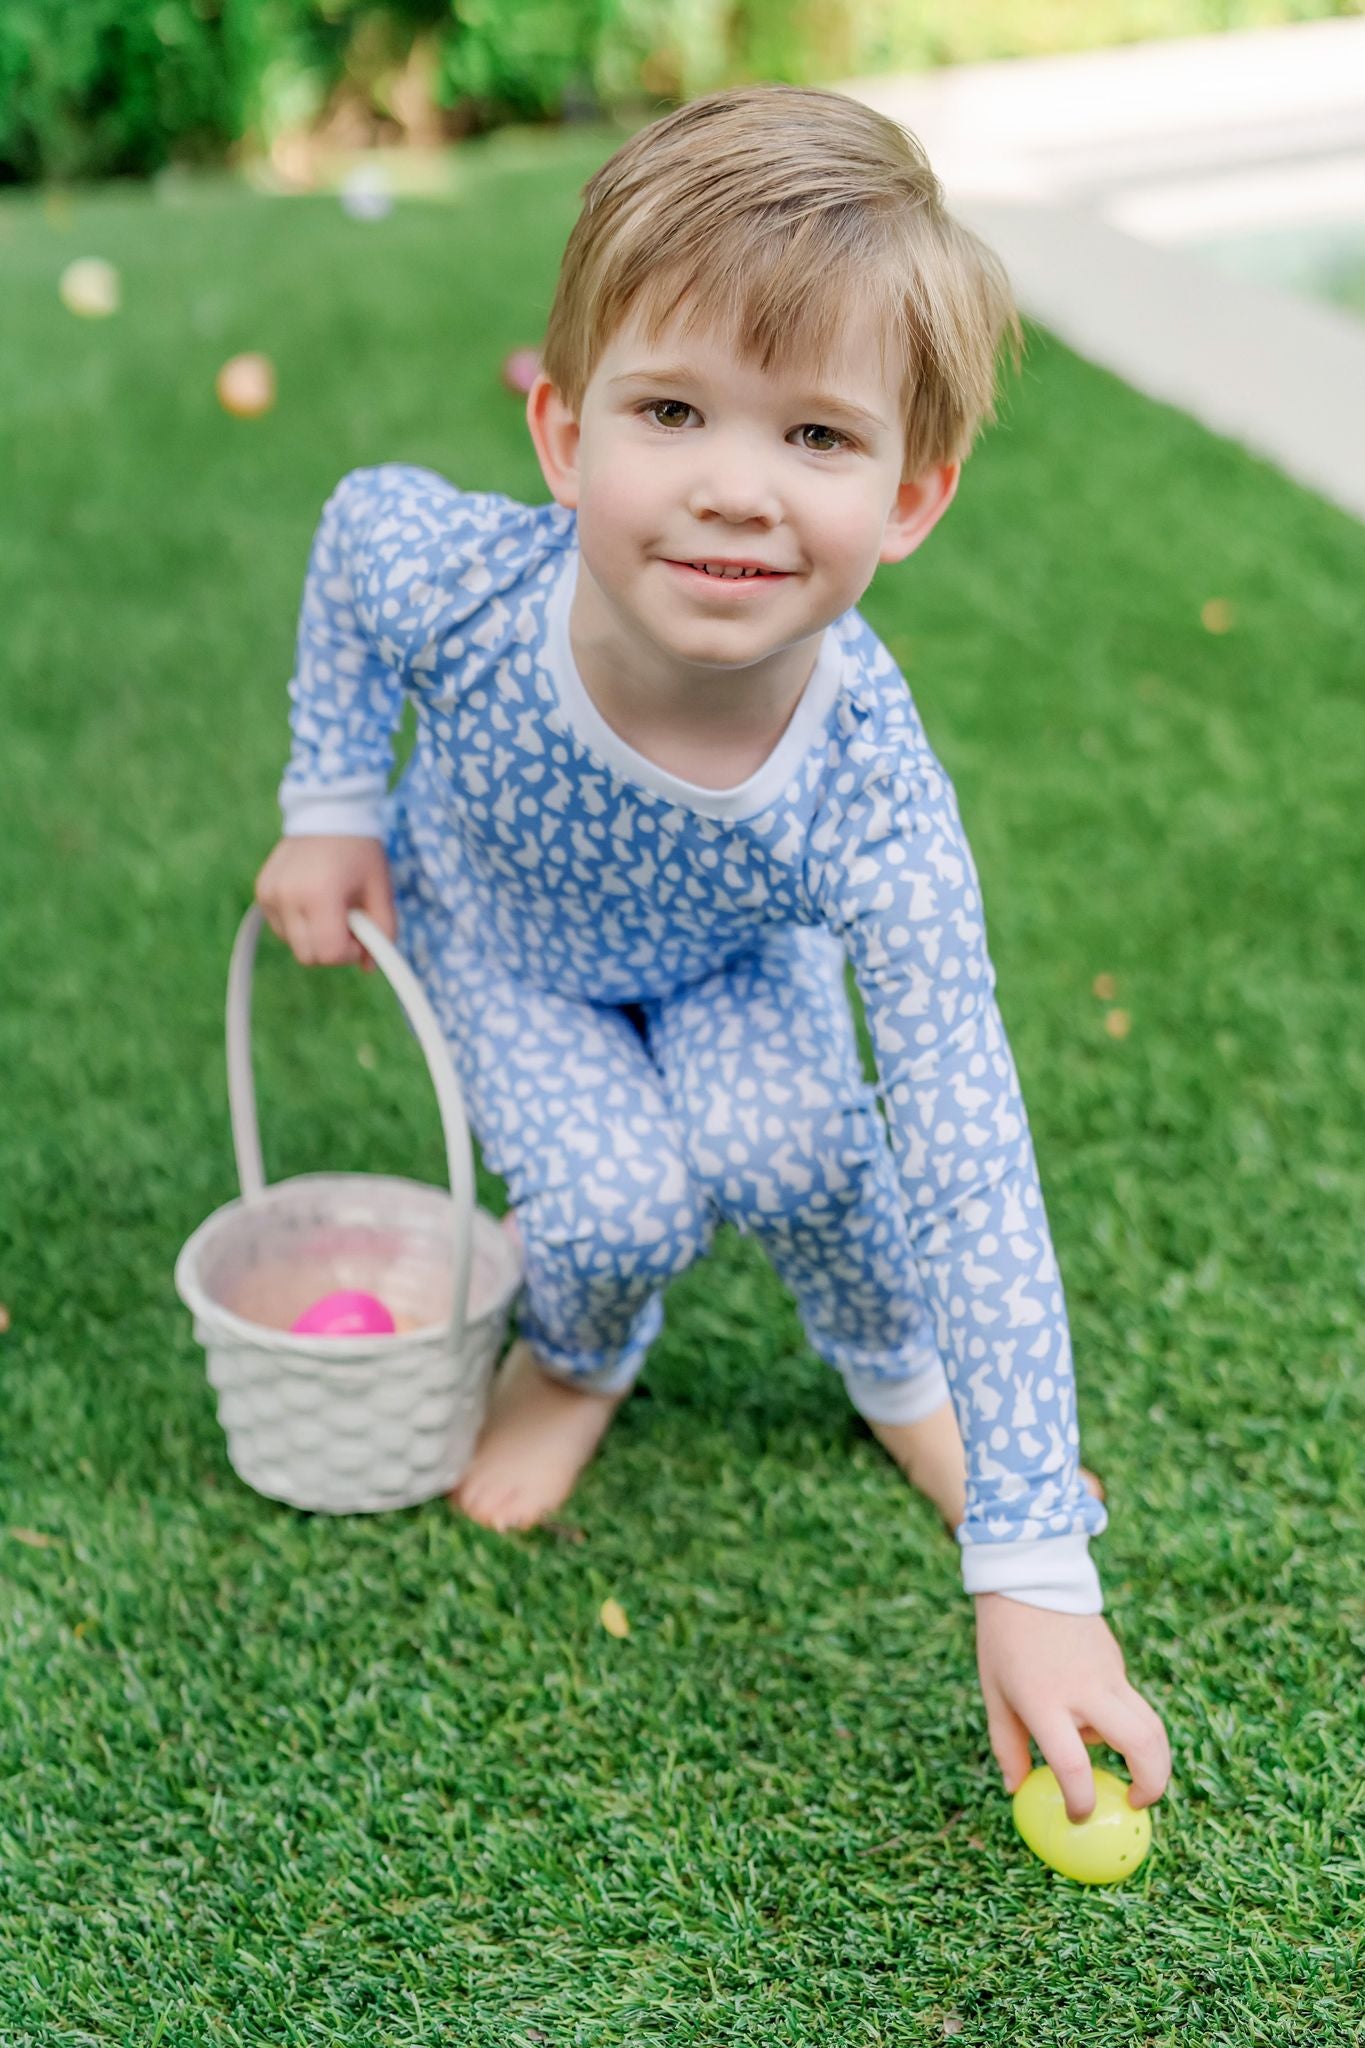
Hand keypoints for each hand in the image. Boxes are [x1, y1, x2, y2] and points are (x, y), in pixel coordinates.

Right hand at [255, 835, 396, 971]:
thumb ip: (382, 932)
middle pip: (308, 956)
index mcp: (319, 895)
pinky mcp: (262, 891)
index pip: (329, 954)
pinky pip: (281, 927)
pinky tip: (313, 899)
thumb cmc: (360, 851)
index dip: (348, 952)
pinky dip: (298, 923)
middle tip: (348, 922)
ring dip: (314, 936)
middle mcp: (288, 896)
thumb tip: (368, 966)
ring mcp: (270, 894)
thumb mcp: (381, 890)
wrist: (328, 811)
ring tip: (331, 905)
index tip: (360, 934)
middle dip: (332, 948)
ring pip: (293, 944)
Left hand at [974, 1592, 1170, 1820]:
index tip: (1080, 1818)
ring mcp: (1108, 1674)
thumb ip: (1007, 1746)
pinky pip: (1131, 1703)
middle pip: (1142, 1745)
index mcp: (1045, 1702)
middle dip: (1152, 1785)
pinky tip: (1096, 1718)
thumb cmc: (1003, 1642)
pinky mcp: (1118, 1662)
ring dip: (1152, 1759)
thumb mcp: (995, 1695)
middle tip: (1137, 1804)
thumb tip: (1016, 1790)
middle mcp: (1085, 1690)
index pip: (1073, 1765)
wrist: (1029, 1581)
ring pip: (1152, 1726)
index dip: (1081, 1800)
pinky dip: (1126, 1724)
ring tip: (1134, 1778)